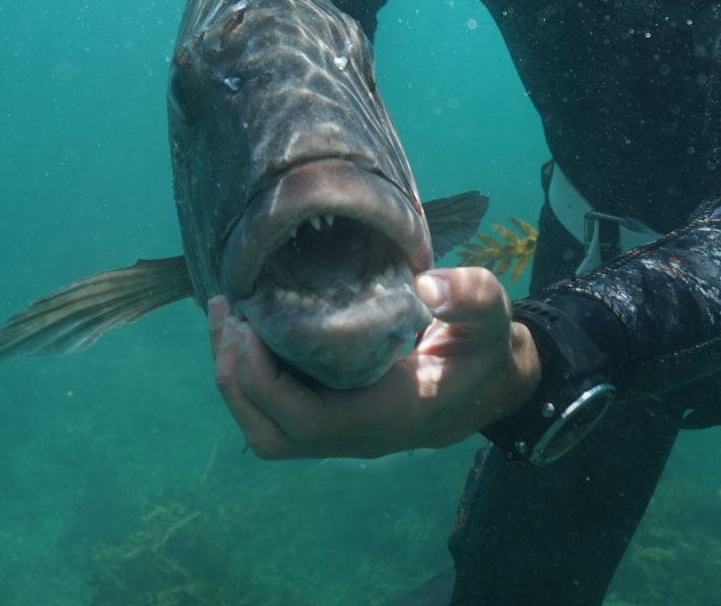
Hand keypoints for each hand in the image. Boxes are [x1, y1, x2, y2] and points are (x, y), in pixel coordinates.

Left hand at [208, 266, 539, 459]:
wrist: (494, 382)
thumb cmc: (486, 346)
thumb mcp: (491, 314)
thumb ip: (470, 298)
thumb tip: (427, 285)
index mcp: (387, 414)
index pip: (305, 419)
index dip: (264, 379)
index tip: (249, 324)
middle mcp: (358, 435)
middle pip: (272, 435)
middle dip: (235, 380)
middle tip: (226, 315)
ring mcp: (344, 432)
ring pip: (269, 432)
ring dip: (237, 381)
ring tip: (226, 321)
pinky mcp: (337, 418)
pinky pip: (279, 413)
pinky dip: (253, 378)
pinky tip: (252, 330)